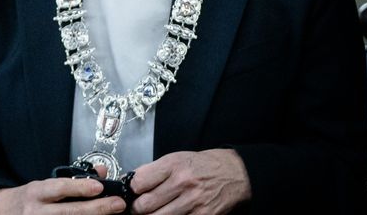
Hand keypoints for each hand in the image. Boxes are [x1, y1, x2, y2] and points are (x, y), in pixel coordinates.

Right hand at [0, 177, 126, 213]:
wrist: (3, 213)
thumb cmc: (29, 200)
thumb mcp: (46, 184)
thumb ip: (73, 180)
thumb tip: (100, 172)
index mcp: (37, 193)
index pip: (59, 188)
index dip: (79, 188)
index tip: (99, 186)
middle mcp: (37, 212)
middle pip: (69, 212)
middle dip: (97, 209)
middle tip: (118, 204)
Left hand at [129, 149, 250, 213]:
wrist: (235, 173)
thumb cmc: (204, 165)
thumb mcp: (177, 158)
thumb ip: (154, 170)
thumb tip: (132, 182)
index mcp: (173, 165)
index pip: (139, 182)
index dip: (132, 189)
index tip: (133, 192)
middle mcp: (183, 183)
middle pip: (146, 204)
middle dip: (137, 208)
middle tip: (138, 208)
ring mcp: (193, 202)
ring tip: (152, 212)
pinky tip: (169, 214)